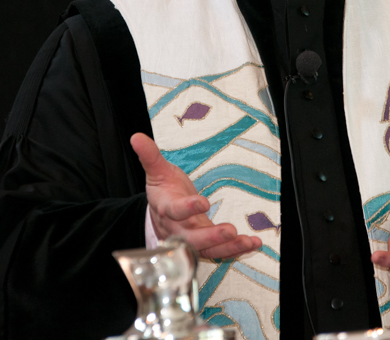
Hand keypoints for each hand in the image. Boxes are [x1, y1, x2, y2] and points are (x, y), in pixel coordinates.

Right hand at [131, 133, 261, 259]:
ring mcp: (192, 239)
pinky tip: (253, 244)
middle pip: (191, 239)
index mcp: (166, 209)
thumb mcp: (157, 171)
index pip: (175, 211)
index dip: (188, 208)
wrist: (161, 214)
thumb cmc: (164, 190)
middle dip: (211, 237)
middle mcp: (177, 229)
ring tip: (247, 242)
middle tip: (230, 230)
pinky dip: (236, 250)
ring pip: (207, 250)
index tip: (203, 202)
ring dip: (228, 247)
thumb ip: (150, 156)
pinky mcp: (205, 245)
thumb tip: (137, 137)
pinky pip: (219, 252)